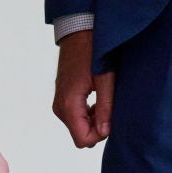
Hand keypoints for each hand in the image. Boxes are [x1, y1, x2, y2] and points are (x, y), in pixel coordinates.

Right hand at [53, 29, 114, 147]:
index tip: (111, 117)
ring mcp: (59, 102)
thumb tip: (105, 132)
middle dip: (98, 128)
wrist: (79, 32)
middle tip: (110, 107)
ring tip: (106, 100)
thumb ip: (105, 107)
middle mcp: (60, 107)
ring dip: (94, 120)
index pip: (83, 140)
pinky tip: (99, 98)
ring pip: (78, 126)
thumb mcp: (105, 79)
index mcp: (69, 104)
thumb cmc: (93, 51)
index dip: (100, 134)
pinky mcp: (62, 97)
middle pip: (80, 135)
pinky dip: (88, 113)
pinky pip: (75, 116)